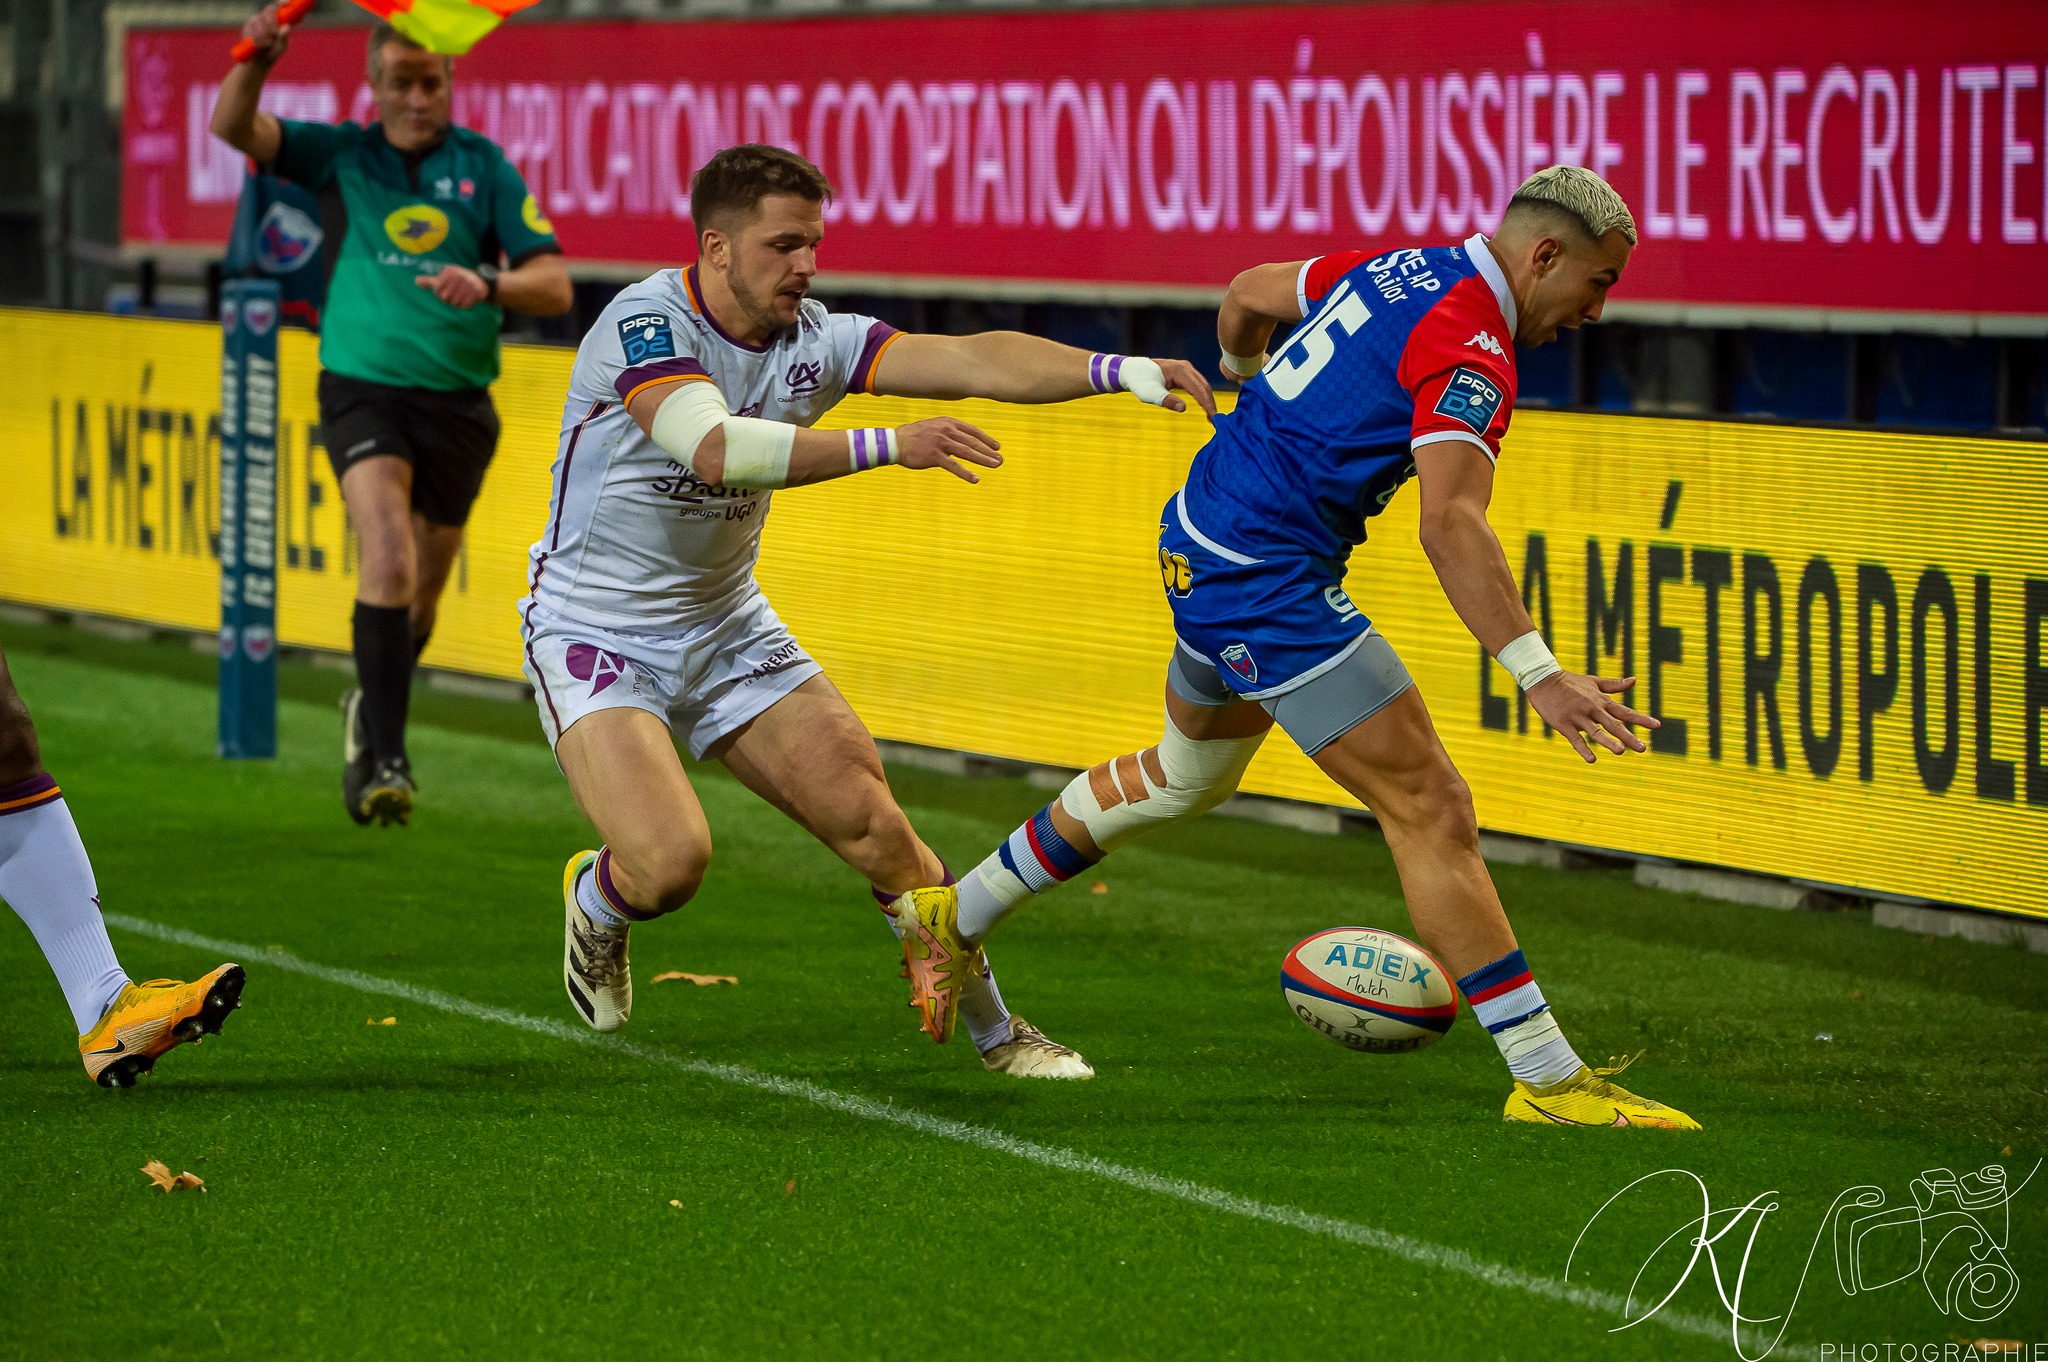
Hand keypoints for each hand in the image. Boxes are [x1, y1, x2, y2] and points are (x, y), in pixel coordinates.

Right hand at [241, 4, 290, 63]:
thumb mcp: (281, 47)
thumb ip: (283, 37)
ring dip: (265, 35)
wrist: (257, 62)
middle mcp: (266, 17)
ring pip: (261, 22)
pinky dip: (257, 39)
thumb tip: (287, 26)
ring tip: (267, 45)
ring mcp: (255, 20)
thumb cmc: (273, 53)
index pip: (279, 8)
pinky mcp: (247, 26)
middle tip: (274, 33)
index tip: (287, 2)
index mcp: (277, 21)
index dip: (282, 3)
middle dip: (272, 22)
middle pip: (269, 11)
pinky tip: (258, 46)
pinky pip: (253, 29)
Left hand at [415, 266, 489, 308]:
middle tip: (454, 294)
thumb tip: (416, 281)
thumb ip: (430, 281)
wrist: (481, 281)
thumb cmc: (458, 280)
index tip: (445, 290)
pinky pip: (465, 305)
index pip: (437, 289)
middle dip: (449, 299)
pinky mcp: (477, 292)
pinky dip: (465, 304)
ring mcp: (469, 284)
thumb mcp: (444, 277)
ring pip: (455, 302)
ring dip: (457, 302)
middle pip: (445, 297)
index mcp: (450, 271)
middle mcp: (459, 276)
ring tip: (461, 296)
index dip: (440, 293)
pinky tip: (467, 298)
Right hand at [895, 417, 1001, 483]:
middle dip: (988, 451)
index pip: (972, 430)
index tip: (997, 447)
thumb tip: (964, 440)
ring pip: (967, 452)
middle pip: (973, 442)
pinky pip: (953, 466)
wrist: (895, 442)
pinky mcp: (934, 456)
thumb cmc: (915, 436)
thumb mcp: (934, 427)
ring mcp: (940, 443)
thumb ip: (949, 431)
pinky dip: (965, 473)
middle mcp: (946, 430)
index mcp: (948, 422)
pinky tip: (975, 479)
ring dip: (983, 459)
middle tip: (1000, 460)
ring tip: (995, 465)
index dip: (986, 439)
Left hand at [1120, 357, 1216, 415]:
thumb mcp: (1150, 394)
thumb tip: (1183, 408)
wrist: (1131, 371)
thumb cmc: (1139, 382)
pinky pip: (1196, 386)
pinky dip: (1202, 397)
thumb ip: (1166, 400)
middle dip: (1210, 404)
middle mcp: (1186, 367)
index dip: (1207, 404)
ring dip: (1208, 401)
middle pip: (1204, 387)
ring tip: (1211, 417)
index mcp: (1180, 370)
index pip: (1199, 389)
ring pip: (1202, 386)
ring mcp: (1185, 369)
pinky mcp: (1184, 374)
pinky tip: (1205, 408)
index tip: (1214, 418)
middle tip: (1216, 421)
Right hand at [1526, 671, 1657, 762]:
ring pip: (1596, 732)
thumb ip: (1614, 685)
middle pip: (1614, 724)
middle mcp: (1593, 709)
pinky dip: (1583, 749)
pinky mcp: (1564, 724)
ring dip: (1608, 742)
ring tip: (1621, 752)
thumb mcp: (1593, 681)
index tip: (1657, 725)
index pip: (1625, 712)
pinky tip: (1592, 760)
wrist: (1543, 679)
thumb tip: (1634, 680)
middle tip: (1642, 749)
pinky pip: (1575, 739)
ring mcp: (1578, 717)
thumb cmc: (1569, 681)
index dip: (1641, 719)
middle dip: (1629, 736)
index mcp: (1601, 700)